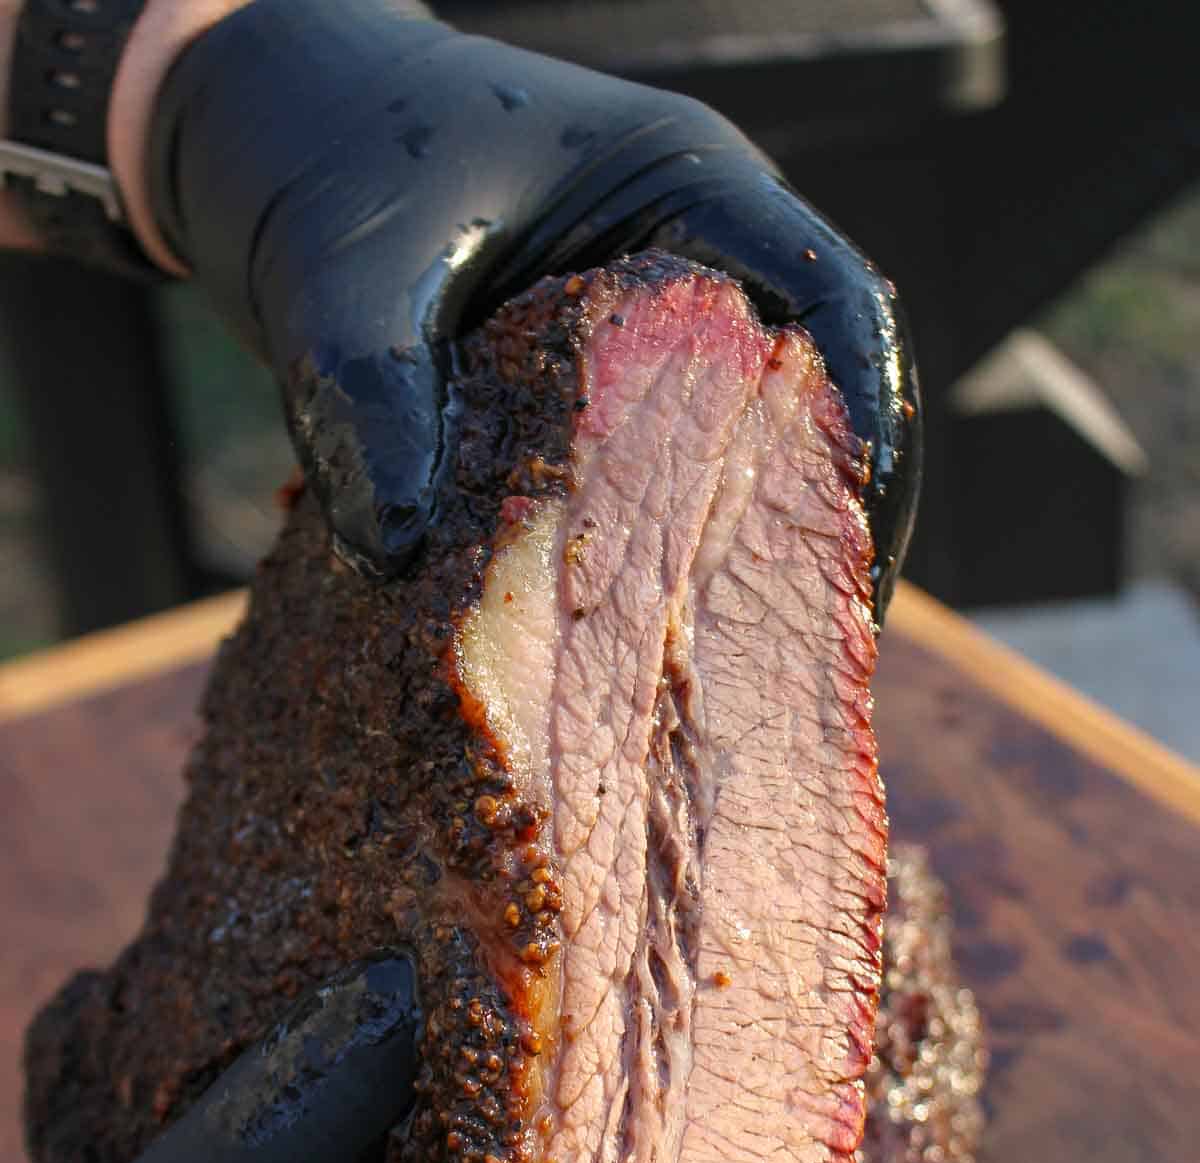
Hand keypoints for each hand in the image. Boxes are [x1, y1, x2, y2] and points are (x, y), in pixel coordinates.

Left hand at [144, 0, 918, 610]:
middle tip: (816, 644)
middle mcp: (688, 255)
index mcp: (679, 185)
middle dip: (825, 518)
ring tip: (752, 667)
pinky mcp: (600, 389)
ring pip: (750, 443)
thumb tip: (397, 550)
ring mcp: (650, 324)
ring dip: (753, 548)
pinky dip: (670, 554)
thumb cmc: (324, 156)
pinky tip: (654, 643)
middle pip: (816, 392)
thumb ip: (370, 397)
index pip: (831, 300)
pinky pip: (669, 474)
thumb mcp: (342, 280)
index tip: (851, 548)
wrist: (267, 131)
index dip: (867, 425)